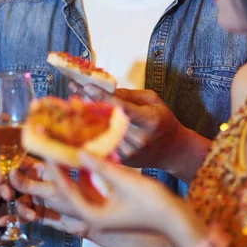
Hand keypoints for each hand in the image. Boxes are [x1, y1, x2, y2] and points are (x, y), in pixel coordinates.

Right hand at [0, 157, 87, 236]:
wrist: (91, 221)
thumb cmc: (76, 199)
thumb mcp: (51, 190)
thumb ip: (29, 184)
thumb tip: (10, 172)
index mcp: (43, 169)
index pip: (19, 163)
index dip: (6, 166)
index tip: (0, 175)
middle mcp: (39, 181)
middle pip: (14, 181)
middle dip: (7, 187)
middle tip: (7, 195)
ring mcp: (39, 197)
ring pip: (18, 199)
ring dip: (18, 207)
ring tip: (30, 214)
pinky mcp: (40, 212)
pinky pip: (22, 214)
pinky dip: (13, 217)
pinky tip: (3, 221)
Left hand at [48, 152, 185, 235]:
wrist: (175, 219)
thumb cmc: (152, 203)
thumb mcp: (125, 181)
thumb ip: (100, 166)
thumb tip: (78, 150)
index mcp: (92, 215)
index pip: (65, 188)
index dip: (55, 166)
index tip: (47, 146)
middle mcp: (92, 216)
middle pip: (63, 194)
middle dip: (52, 174)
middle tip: (40, 154)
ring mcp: (100, 212)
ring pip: (74, 190)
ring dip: (66, 172)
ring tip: (58, 152)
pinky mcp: (108, 206)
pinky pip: (88, 189)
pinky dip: (83, 174)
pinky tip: (85, 157)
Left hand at [70, 83, 185, 170]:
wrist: (173, 151)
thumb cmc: (163, 121)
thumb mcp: (153, 101)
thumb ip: (131, 95)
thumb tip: (107, 91)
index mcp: (150, 120)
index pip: (123, 107)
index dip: (103, 97)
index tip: (86, 86)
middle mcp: (139, 138)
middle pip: (108, 120)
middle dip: (88, 103)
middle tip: (72, 90)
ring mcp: (130, 152)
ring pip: (102, 132)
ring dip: (86, 117)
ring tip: (72, 102)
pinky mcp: (122, 160)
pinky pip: (103, 143)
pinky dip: (91, 131)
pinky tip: (80, 120)